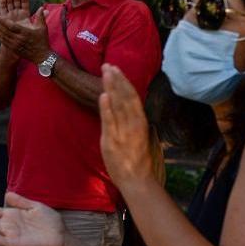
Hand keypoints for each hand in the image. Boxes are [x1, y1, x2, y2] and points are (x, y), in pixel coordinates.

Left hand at [0, 0, 47, 61]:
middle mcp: (19, 40)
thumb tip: (41, 7)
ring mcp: (15, 45)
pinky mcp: (13, 48)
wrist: (41, 56)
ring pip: (2, 36)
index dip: (4, 22)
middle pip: (5, 31)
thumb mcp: (42, 28)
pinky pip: (3, 41)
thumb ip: (41, 17)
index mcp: (25, 33)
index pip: (12, 27)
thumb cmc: (42, 40)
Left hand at [99, 64, 155, 187]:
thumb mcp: (140, 136)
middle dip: (116, 79)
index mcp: (141, 122)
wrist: (136, 180)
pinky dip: (107, 108)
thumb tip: (131, 109)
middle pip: (125, 97)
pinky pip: (109, 122)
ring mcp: (122, 132)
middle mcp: (133, 124)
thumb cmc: (138, 160)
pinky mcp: (112, 142)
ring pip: (117, 105)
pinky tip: (104, 95)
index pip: (133, 97)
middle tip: (108, 65)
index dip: (124, 82)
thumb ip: (135, 122)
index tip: (117, 69)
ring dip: (111, 87)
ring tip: (105, 72)